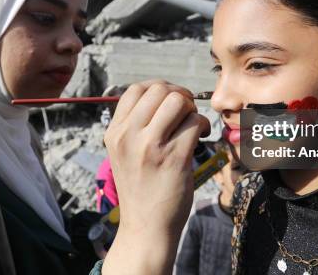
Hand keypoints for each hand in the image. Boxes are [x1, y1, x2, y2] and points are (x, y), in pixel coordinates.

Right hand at [101, 80, 209, 273]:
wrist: (145, 229)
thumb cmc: (140, 189)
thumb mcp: (124, 154)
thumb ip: (135, 126)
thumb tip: (165, 96)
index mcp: (114, 132)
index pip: (136, 89)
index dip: (159, 88)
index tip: (171, 101)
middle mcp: (128, 136)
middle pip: (159, 89)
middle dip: (179, 95)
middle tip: (186, 112)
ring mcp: (150, 147)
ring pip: (178, 101)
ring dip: (191, 109)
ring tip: (193, 125)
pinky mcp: (174, 158)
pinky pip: (194, 123)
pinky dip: (203, 124)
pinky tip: (201, 136)